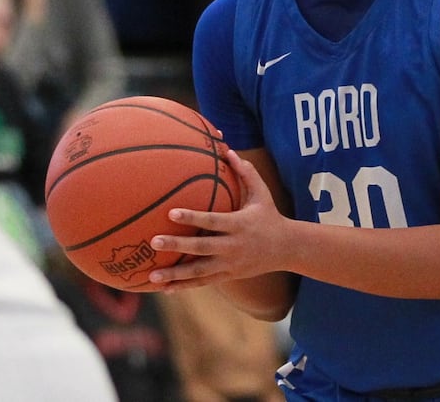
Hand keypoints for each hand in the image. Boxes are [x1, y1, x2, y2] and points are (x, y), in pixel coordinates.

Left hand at [146, 150, 288, 289]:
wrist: (287, 249)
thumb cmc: (270, 215)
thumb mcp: (262, 193)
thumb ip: (246, 172)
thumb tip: (228, 150)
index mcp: (239, 225)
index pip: (213, 221)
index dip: (193, 217)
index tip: (171, 213)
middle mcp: (233, 247)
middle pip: (201, 248)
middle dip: (177, 246)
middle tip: (153, 242)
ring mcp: (230, 264)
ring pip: (199, 272)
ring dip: (175, 275)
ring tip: (152, 276)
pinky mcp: (228, 276)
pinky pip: (203, 283)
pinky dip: (184, 286)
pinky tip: (165, 288)